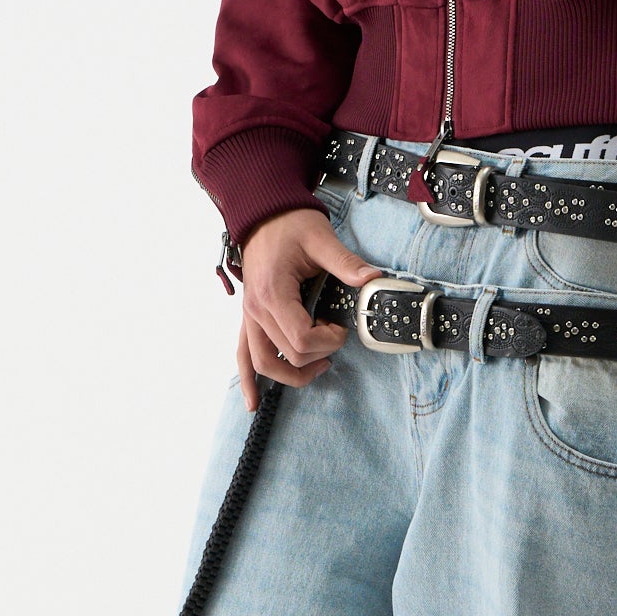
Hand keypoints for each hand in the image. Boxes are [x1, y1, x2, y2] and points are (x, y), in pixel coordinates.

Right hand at [236, 207, 383, 408]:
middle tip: (336, 337)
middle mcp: (256, 310)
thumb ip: (346, 263)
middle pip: (287, 355)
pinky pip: (243, 355)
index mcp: (273, 294)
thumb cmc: (290, 224)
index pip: (301, 339)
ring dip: (290, 375)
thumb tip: (373, 279)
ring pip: (263, 363)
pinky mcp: (249, 318)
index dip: (329, 341)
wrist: (263, 212)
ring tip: (317, 371)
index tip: (342, 327)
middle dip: (318, 355)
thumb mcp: (321, 239)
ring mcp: (249, 316)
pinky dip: (248, 380)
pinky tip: (253, 403)